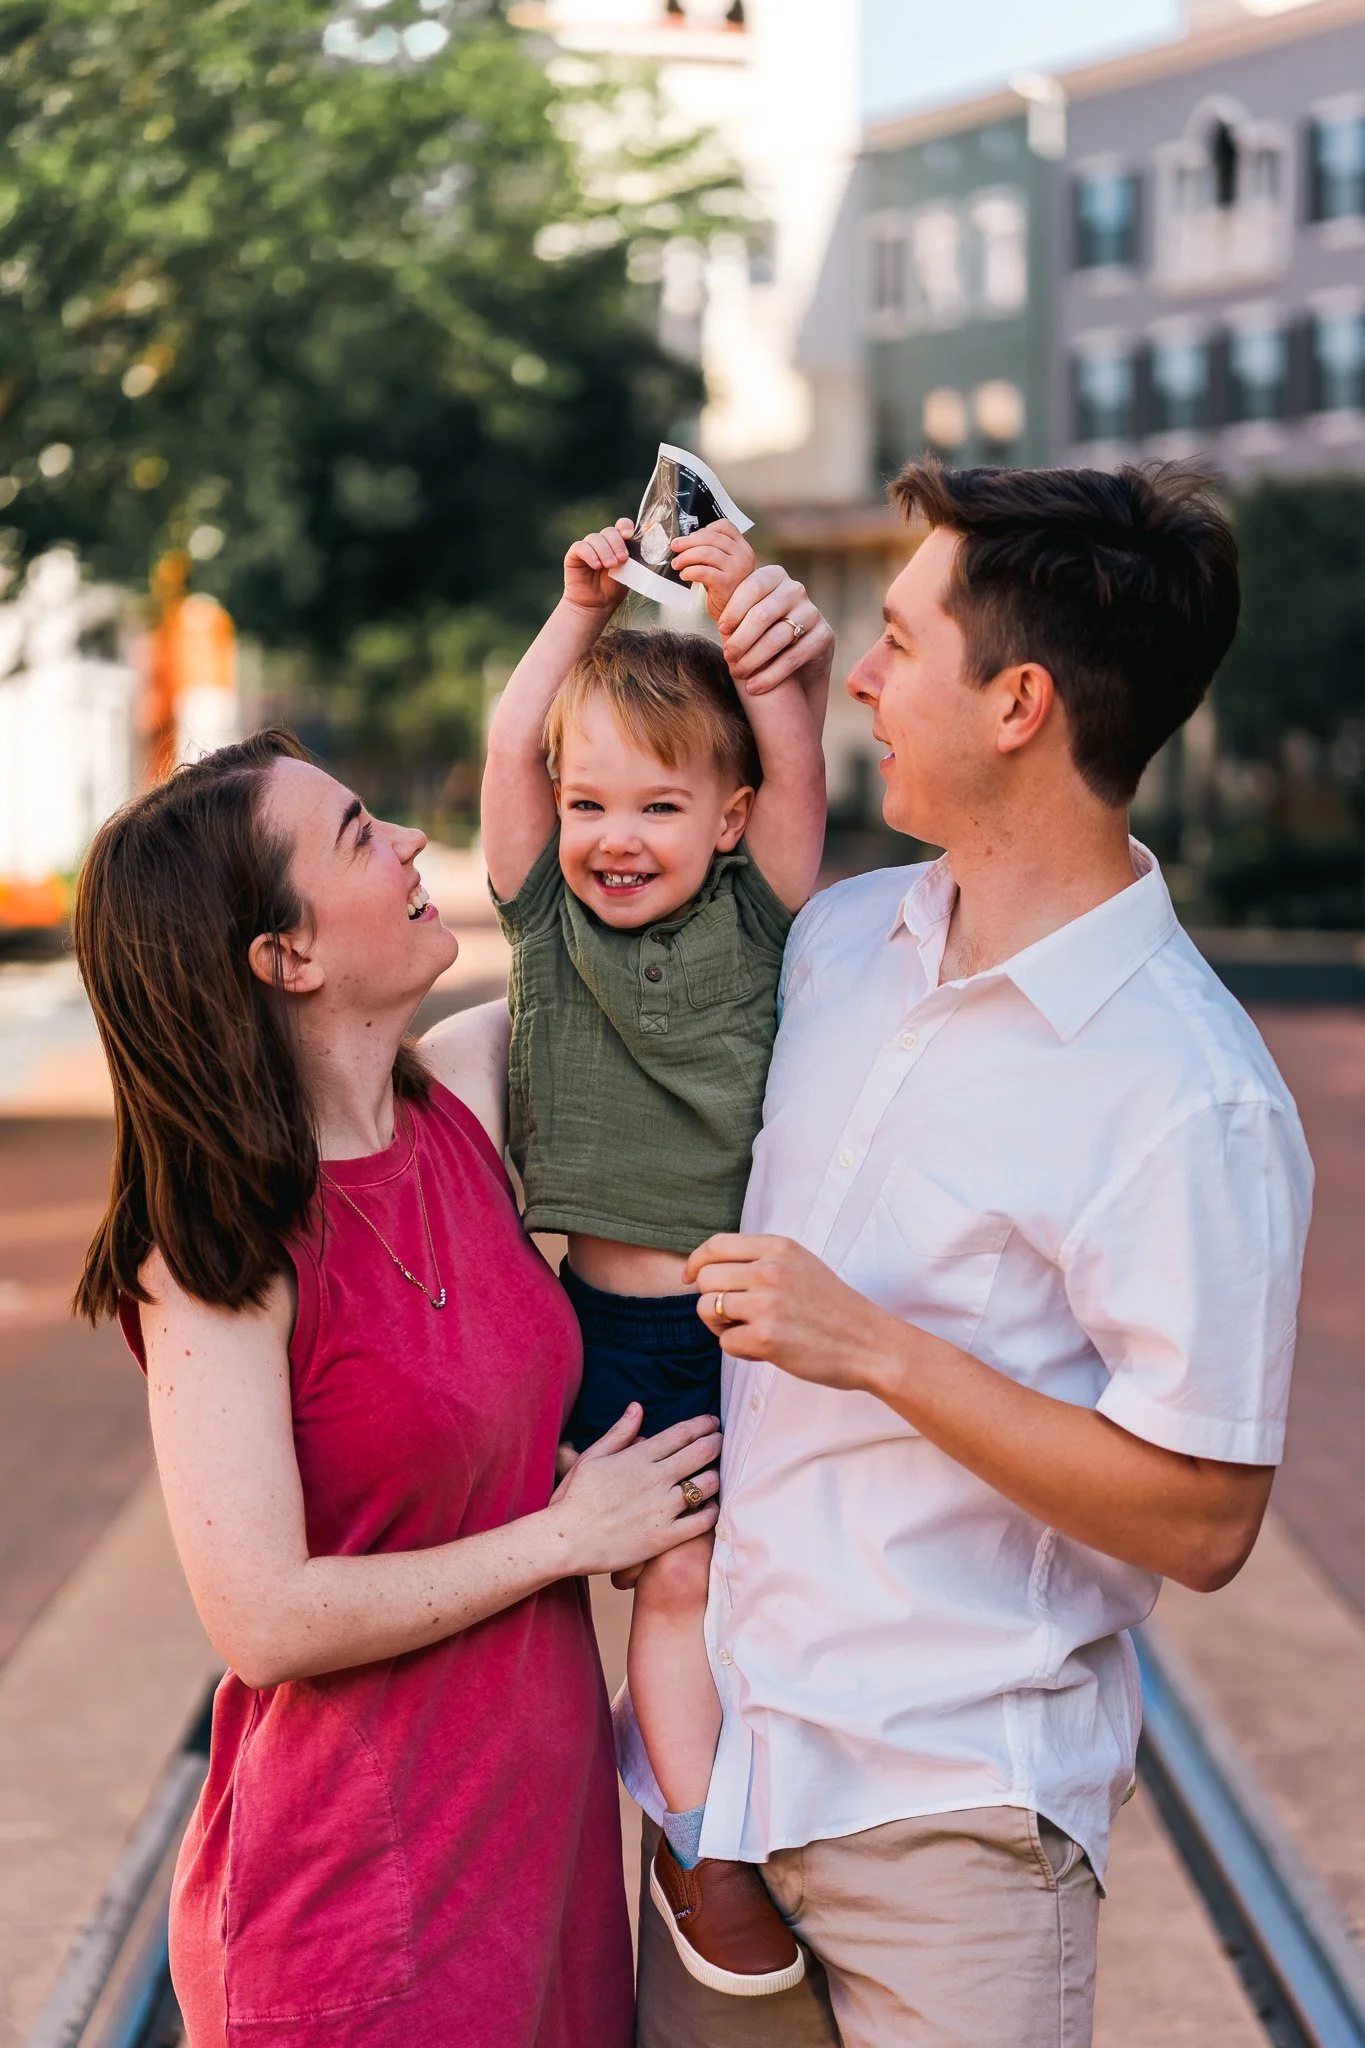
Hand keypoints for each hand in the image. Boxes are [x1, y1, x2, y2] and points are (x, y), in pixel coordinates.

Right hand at [546, 1404, 720, 1576]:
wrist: (565, 1539)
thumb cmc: (575, 1498)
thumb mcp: (592, 1457)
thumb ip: (619, 1432)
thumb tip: (637, 1408)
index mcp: (638, 1457)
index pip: (681, 1433)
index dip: (702, 1425)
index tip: (712, 1423)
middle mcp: (655, 1479)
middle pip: (701, 1453)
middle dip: (716, 1442)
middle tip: (721, 1441)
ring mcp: (662, 1508)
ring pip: (706, 1485)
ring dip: (716, 1476)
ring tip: (715, 1474)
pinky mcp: (664, 1537)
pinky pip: (701, 1521)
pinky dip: (711, 1511)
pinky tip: (709, 1507)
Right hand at [563, 519, 634, 615]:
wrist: (596, 605)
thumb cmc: (614, 589)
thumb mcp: (629, 573)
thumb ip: (634, 558)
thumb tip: (643, 547)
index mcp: (618, 543)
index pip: (621, 525)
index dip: (625, 526)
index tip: (629, 536)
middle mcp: (603, 542)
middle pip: (609, 531)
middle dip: (617, 544)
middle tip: (622, 559)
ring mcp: (588, 547)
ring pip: (595, 538)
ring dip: (605, 551)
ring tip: (610, 566)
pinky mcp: (574, 555)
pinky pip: (580, 547)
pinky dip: (590, 554)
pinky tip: (596, 565)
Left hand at [671, 520, 756, 621]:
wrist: (734, 617)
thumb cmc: (724, 590)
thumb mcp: (723, 566)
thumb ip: (712, 552)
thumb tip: (685, 541)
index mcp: (742, 548)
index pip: (725, 526)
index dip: (705, 528)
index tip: (692, 537)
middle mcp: (743, 555)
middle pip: (711, 537)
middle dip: (688, 541)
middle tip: (675, 547)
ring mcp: (736, 569)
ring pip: (706, 552)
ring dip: (686, 556)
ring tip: (677, 564)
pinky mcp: (727, 583)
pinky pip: (703, 571)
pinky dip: (690, 571)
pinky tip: (684, 575)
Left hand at [684, 1234, 900, 1394]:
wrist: (870, 1344)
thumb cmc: (833, 1309)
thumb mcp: (800, 1266)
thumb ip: (761, 1261)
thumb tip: (707, 1270)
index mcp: (778, 1248)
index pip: (715, 1245)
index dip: (696, 1263)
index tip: (691, 1279)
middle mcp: (769, 1269)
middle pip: (705, 1279)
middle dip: (712, 1300)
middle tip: (736, 1317)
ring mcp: (766, 1303)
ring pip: (707, 1309)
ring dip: (722, 1326)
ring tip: (750, 1332)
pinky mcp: (765, 1337)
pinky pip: (724, 1342)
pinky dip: (740, 1351)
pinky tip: (766, 1350)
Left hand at [718, 565, 835, 700]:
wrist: (799, 651)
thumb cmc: (762, 629)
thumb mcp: (746, 612)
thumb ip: (729, 605)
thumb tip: (699, 592)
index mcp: (774, 576)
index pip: (752, 586)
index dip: (734, 608)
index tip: (721, 629)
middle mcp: (795, 589)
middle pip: (763, 614)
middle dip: (741, 639)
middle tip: (727, 657)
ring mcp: (812, 612)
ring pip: (777, 638)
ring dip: (752, 659)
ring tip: (737, 672)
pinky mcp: (824, 636)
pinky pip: (792, 658)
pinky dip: (770, 675)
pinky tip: (754, 686)